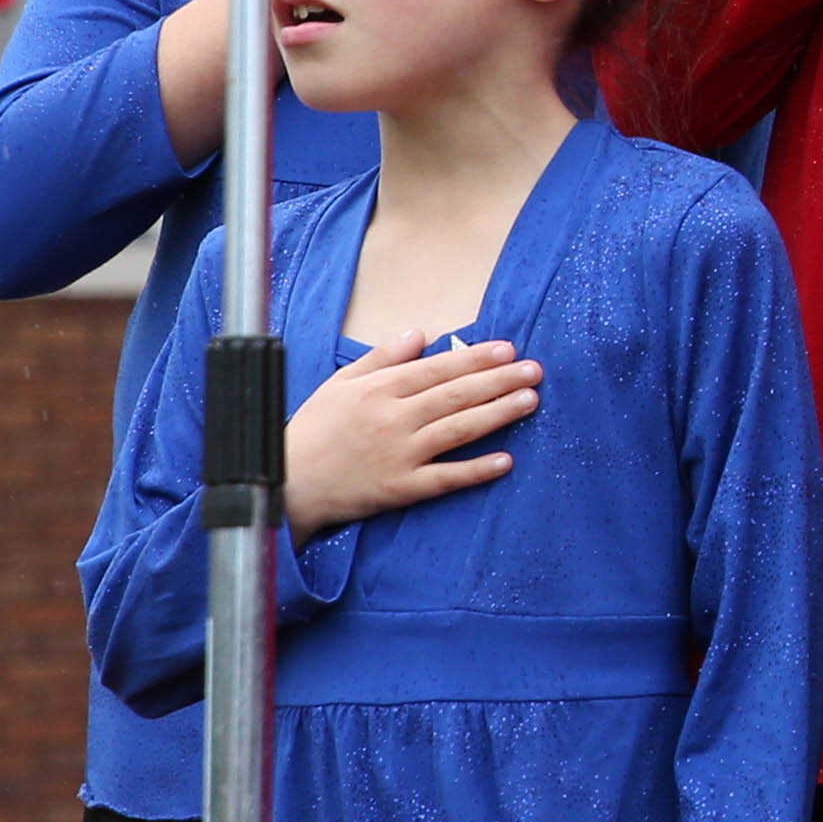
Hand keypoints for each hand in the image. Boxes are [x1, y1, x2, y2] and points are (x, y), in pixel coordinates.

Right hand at [285, 337, 540, 538]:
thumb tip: (419, 332)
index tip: (508, 349)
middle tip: (535, 370)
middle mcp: (392, 419)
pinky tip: (506, 461)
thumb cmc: (313, 430)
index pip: (437, 369)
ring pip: (458, 430)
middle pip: (456, 395)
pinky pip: (446, 478)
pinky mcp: (401, 488)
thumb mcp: (339, 384)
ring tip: (530, 401)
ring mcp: (399, 455)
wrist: (287, 484)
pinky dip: (476, 470)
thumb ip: (381, 357)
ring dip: (498, 414)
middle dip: (500, 380)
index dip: (475, 358)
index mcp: (378, 390)